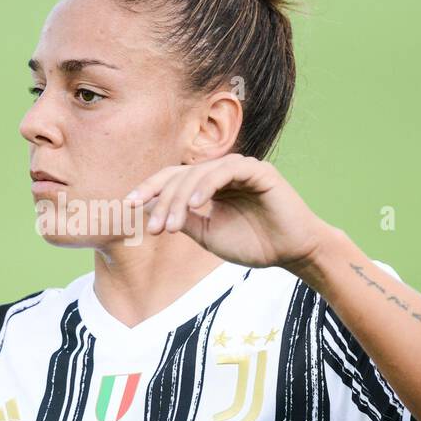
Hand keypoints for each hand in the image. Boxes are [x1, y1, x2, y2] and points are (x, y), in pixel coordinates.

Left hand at [126, 155, 332, 271]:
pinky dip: (207, 186)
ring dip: (180, 199)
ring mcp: (239, 168)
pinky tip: (196, 206)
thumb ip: (184, 220)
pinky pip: (225, 171)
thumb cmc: (253, 244)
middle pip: (180, 176)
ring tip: (171, 226)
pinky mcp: (257, 170)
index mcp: (208, 185)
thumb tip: (152, 211)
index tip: (129, 206)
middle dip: (162, 202)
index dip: (149, 190)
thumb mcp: (208, 235)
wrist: (291, 252)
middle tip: (154, 229)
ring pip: (198, 174)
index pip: (172, 180)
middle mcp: (221, 172)